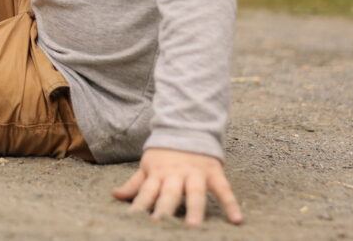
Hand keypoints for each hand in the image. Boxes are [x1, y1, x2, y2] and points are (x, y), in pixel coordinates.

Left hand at [112, 147, 242, 226]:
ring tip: (194, 226)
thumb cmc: (164, 153)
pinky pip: (224, 188)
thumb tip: (114, 195)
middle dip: (165, 209)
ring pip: (195, 192)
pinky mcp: (213, 171)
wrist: (187, 126)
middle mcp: (175, 174)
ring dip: (194, 208)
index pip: (146, 192)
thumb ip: (134, 183)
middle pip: (169, 193)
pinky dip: (231, 203)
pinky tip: (237, 219)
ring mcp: (195, 172)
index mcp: (157, 174)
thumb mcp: (148, 166)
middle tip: (160, 226)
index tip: (134, 221)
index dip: (140, 206)